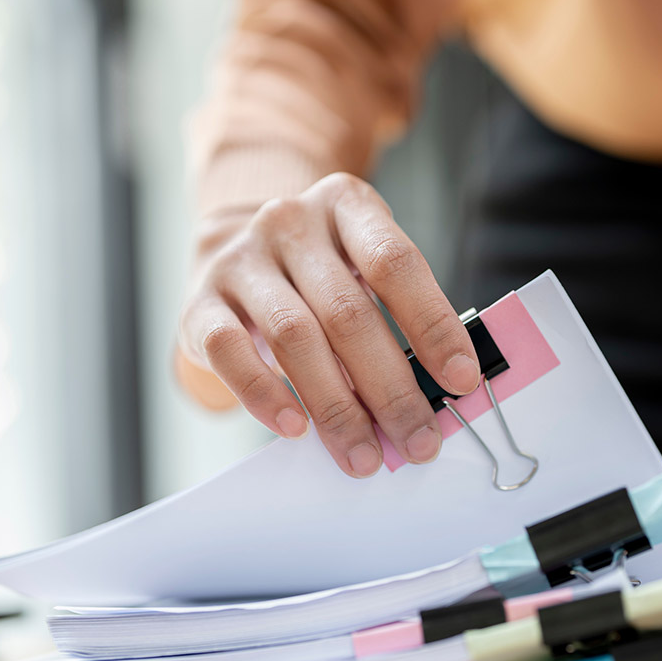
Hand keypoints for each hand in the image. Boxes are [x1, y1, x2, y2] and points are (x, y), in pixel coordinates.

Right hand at [176, 173, 480, 477]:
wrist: (230, 253)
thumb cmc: (316, 275)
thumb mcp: (360, 270)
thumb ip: (396, 316)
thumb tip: (437, 392)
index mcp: (346, 206)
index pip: (396, 263)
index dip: (433, 324)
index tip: (462, 381)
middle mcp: (290, 223)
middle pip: (347, 312)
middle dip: (390, 387)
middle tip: (417, 442)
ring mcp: (240, 260)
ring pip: (294, 337)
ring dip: (334, 406)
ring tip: (363, 455)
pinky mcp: (199, 302)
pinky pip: (228, 351)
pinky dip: (263, 394)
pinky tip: (293, 428)